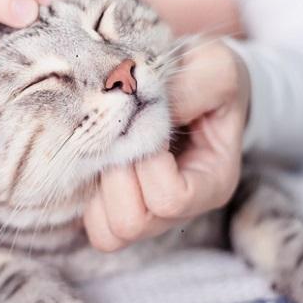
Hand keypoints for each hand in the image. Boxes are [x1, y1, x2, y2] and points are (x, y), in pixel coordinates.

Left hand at [84, 39, 250, 251]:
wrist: (195, 82)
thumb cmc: (207, 77)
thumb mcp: (214, 69)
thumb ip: (191, 86)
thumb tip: (143, 107)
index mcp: (212, 182)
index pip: (169, 198)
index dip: (147, 160)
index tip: (148, 121)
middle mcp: (182, 210)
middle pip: (132, 223)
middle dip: (116, 172)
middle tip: (120, 133)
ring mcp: (151, 215)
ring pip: (109, 233)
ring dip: (99, 187)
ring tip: (109, 146)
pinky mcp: (121, 208)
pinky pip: (95, 227)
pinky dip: (88, 196)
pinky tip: (99, 158)